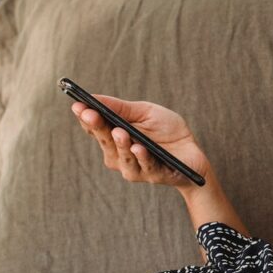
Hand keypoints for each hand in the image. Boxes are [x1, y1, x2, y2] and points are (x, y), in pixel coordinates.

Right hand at [71, 95, 209, 189]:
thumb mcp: (145, 112)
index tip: (78, 105)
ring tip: (119, 132)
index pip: (95, 128)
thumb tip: (93, 97)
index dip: (86, 117)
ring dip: (120, 144)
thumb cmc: (167, 130)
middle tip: (91, 114)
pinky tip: (139, 148)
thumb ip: (121, 108)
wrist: (194, 152)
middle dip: (98, 127)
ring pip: (123, 157)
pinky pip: (145, 167)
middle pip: (105, 141)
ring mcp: (134, 168)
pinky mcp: (153, 175)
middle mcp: (119, 155)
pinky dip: (142, 157)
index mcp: (114, 138)